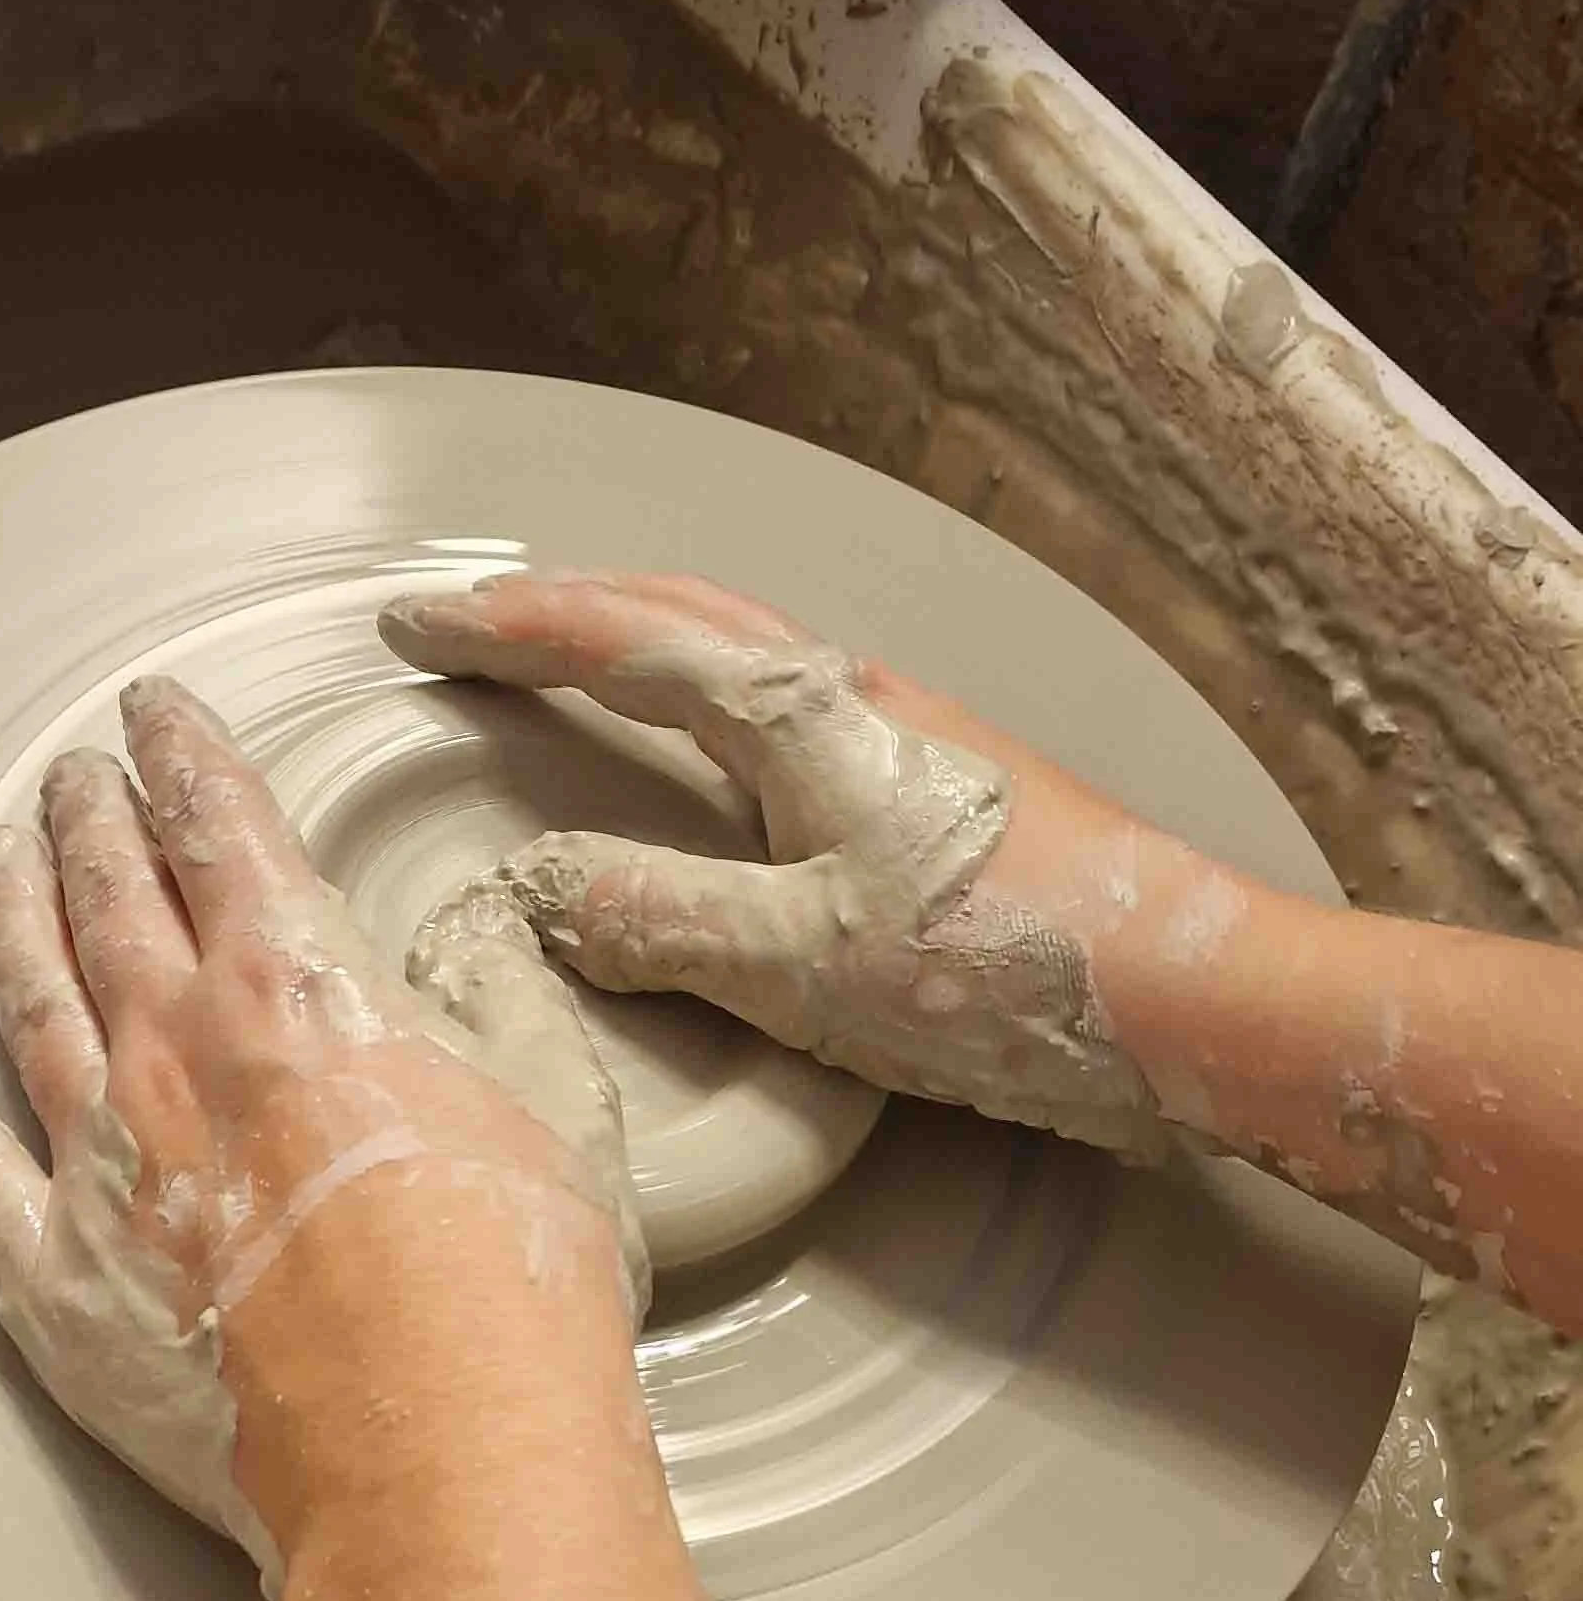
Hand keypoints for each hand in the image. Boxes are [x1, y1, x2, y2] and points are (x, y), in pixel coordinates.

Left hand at [0, 675, 647, 1587]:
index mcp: (300, 989)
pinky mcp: (53, 1275)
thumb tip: (484, 937)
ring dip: (7, 905)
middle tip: (74, 776)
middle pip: (111, 897)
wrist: (440, 1455)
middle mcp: (177, 1050)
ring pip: (27, 992)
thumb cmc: (514, 1295)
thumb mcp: (565, 1109)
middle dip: (90, 820)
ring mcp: (99, 1161)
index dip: (186, 757)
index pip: (223, 829)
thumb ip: (508, 1001)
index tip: (159, 716)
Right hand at [379, 571, 1168, 1162]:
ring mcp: (905, 733)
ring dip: (638, 641)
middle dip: (561, 608)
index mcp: (801, 717)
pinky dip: (706, 699)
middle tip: (464, 623)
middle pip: (682, 616)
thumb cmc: (1001, 972)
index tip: (411, 623)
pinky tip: (710, 757)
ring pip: (741, 655)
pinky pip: (787, 708)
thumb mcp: (801, 966)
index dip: (510, 629)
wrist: (1188, 991)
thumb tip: (541, 886)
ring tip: (563, 661)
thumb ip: (660, 918)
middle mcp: (851, 697)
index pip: (623, 643)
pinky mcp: (942, 786)